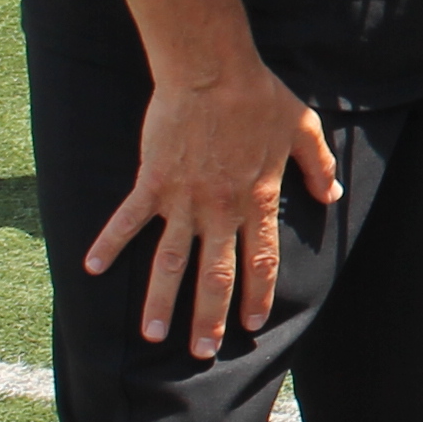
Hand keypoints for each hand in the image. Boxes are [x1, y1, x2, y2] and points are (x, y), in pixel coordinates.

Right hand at [85, 65, 341, 359]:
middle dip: (209, 317)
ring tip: (154, 334)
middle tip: (203, 351)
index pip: (260, 261)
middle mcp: (220, 209)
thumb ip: (318, 166)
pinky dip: (108, 244)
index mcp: (257, 200)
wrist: (213, 70)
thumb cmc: (259, 95)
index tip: (251, 325)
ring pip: (171, 262)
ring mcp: (183, 199)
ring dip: (161, 301)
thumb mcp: (303, 128)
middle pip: (215, 275)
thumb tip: (331, 195)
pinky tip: (91, 268)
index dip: (256, 295)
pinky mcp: (152, 182)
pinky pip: (127, 220)